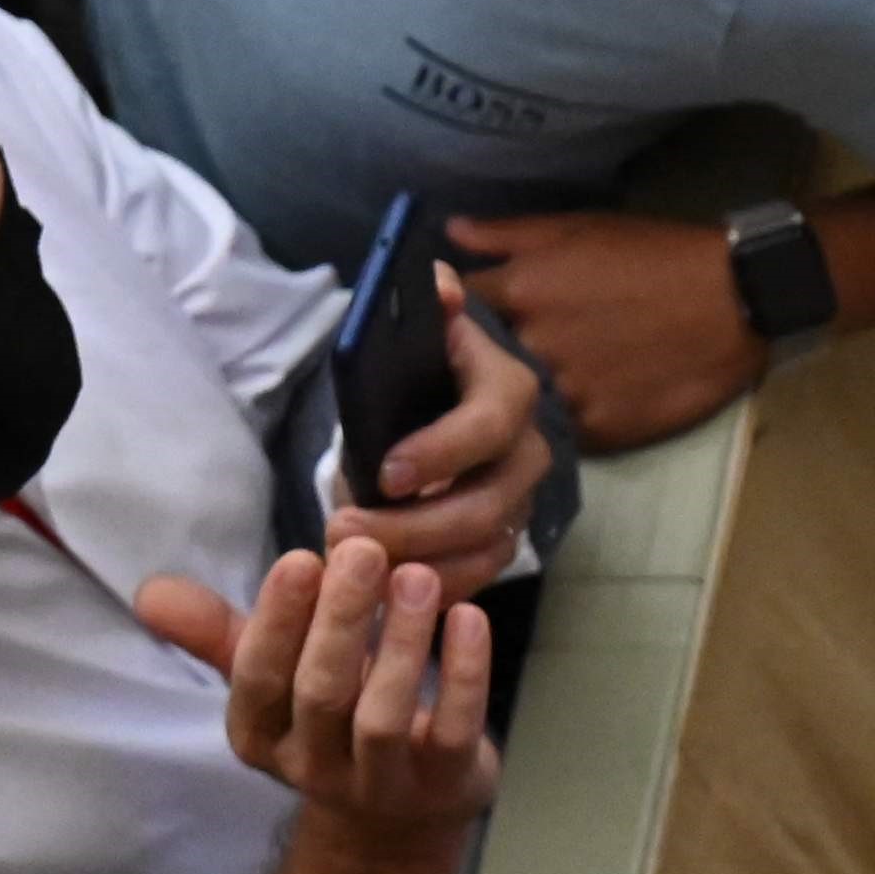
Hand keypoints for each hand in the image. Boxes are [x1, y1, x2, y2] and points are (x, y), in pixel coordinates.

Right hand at [138, 537, 495, 836]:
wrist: (402, 821)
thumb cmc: (331, 720)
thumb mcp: (274, 679)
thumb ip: (220, 633)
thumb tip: (149, 593)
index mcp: (261, 737)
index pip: (259, 681)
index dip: (277, 622)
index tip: (301, 559)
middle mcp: (314, 768)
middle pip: (320, 694)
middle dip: (339, 619)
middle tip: (364, 551)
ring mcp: (382, 785)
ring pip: (382, 717)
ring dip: (399, 641)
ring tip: (417, 577)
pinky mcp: (445, 785)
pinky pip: (454, 730)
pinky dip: (464, 673)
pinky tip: (468, 616)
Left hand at [325, 270, 564, 579]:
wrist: (432, 410)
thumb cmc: (418, 371)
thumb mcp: (418, 333)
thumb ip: (427, 308)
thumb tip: (441, 287)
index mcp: (508, 391)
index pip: (489, 425)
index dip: (442, 453)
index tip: (386, 474)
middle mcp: (528, 453)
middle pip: (488, 504)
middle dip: (416, 525)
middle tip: (346, 531)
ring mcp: (520, 503)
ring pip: (483, 549)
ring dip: (418, 563)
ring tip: (355, 564)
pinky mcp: (504, 543)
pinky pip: (478, 577)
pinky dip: (432, 586)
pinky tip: (385, 587)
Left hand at [441, 210, 759, 457]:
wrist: (734, 301)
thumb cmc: (655, 254)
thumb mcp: (577, 229)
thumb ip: (507, 234)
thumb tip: (450, 234)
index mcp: (521, 289)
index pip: (453, 311)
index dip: (447, 321)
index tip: (446, 328)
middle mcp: (534, 344)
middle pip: (477, 368)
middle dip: (472, 368)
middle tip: (476, 370)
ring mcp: (568, 392)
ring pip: (514, 409)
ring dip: (510, 406)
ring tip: (512, 399)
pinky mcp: (601, 430)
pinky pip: (559, 435)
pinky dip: (553, 427)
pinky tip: (559, 418)